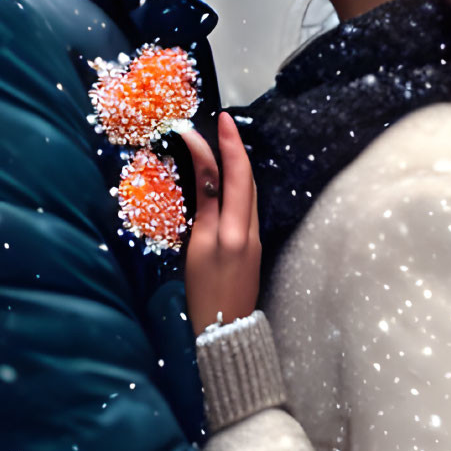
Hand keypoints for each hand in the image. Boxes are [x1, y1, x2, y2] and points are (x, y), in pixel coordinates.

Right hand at [179, 112, 261, 337]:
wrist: (226, 331)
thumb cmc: (203, 292)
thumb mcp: (196, 246)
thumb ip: (205, 206)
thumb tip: (206, 170)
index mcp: (234, 228)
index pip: (234, 175)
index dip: (227, 145)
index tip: (219, 120)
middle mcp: (250, 228)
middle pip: (246, 179)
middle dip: (234, 148)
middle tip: (220, 124)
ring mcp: (254, 236)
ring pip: (248, 190)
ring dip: (236, 164)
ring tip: (221, 143)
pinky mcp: (252, 244)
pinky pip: (246, 203)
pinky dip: (236, 183)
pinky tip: (226, 178)